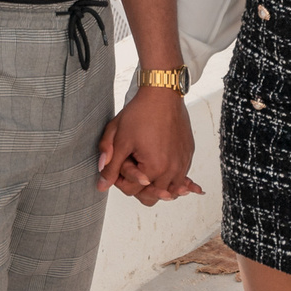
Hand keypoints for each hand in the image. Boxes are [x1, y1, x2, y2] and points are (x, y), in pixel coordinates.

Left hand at [96, 89, 203, 203]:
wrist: (162, 93)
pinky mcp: (188, 154)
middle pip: (151, 196)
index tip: (117, 165)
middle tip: (129, 169)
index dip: (119, 180)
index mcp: (154, 168)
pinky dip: (170, 176)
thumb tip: (102, 185)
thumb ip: (110, 166)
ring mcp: (183, 163)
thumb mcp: (119, 140)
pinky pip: (180, 177)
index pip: (132, 191)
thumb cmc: (141, 113)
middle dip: (138, 187)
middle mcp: (173, 170)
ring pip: (169, 190)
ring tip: (144, 169)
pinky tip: (161, 168)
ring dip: (155, 185)